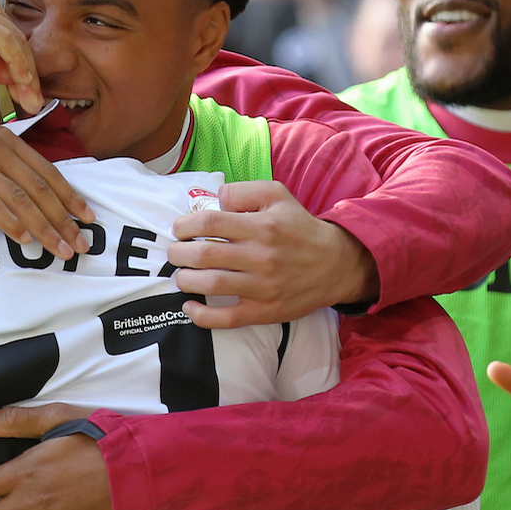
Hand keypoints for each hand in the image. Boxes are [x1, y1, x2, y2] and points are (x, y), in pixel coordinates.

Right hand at [0, 0, 44, 113]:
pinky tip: (21, 85)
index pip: (9, 35)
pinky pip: (7, 41)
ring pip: (17, 40)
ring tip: (32, 102)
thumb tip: (14, 77)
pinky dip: (18, 65)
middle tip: (37, 104)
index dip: (22, 66)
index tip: (27, 95)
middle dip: (30, 73)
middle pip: (18, 37)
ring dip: (28, 73)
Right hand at [0, 123, 93, 258]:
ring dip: (43, 228)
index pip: (47, 171)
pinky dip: (10, 224)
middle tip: (80, 244)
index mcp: (7, 138)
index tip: (88, 219)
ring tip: (59, 250)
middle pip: (38, 188)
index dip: (71, 196)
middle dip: (63, 220)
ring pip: (19, 200)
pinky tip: (24, 240)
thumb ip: (12, 164)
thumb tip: (48, 196)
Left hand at [166, 181, 377, 327]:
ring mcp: (263, 286)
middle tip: (175, 253)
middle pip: (204, 255)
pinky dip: (202, 316)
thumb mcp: (278, 195)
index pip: (209, 222)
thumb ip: (243, 191)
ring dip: (185, 280)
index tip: (180, 229)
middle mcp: (261, 256)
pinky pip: (227, 318)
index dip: (185, 225)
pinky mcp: (265, 311)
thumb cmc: (299, 228)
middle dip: (178, 253)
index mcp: (261, 226)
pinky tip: (190, 307)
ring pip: (211, 285)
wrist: (336, 264)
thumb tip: (215, 199)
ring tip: (182, 275)